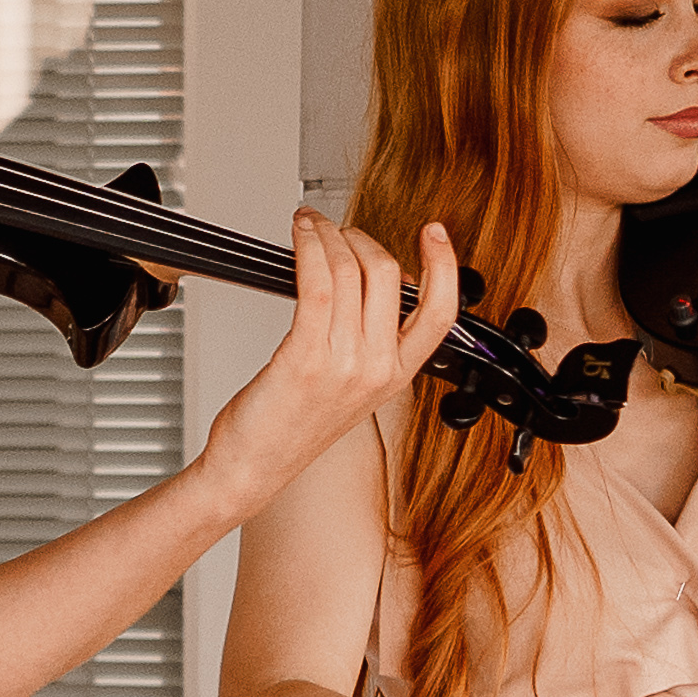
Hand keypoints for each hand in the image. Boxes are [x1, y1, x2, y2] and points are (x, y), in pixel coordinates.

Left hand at [195, 214, 465, 506]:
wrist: (252, 468)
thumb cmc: (288, 429)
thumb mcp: (347, 387)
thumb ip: (368, 341)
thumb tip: (371, 283)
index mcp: (396, 375)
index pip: (441, 313)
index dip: (446, 265)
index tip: (435, 233)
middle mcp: (377, 369)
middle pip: (387, 274)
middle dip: (358, 238)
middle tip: (334, 232)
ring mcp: (344, 364)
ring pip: (349, 271)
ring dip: (326, 235)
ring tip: (310, 227)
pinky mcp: (306, 356)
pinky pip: (316, 282)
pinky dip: (308, 248)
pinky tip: (300, 236)